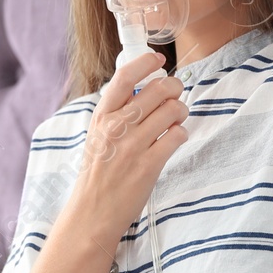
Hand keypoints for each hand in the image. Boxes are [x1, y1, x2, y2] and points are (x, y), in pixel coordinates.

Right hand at [67, 50, 188, 239]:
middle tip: (175, 95)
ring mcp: (132, 146)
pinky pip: (177, 136)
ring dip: (181, 112)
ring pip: (172, 110)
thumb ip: (116, 111)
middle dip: (174, 88)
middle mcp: (116, 127)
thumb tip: (143, 85)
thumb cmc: (97, 173)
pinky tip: (173, 140)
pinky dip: (181, 134)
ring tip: (176, 120)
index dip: (146, 62)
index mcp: (101, 116)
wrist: (92, 212)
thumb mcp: (97, 135)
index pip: (125, 77)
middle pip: (158, 89)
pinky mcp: (148, 166)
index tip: (158, 59)